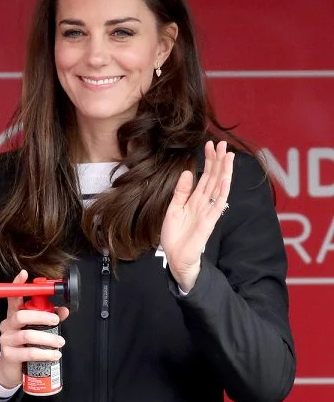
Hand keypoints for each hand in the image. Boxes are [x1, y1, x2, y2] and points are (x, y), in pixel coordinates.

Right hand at [0, 269, 68, 388]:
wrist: (12, 369)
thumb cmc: (25, 345)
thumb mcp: (36, 329)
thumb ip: (49, 318)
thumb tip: (64, 310)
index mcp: (14, 315)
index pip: (13, 296)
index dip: (18, 285)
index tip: (24, 274)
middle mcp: (8, 325)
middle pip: (22, 315)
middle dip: (42, 317)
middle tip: (56, 321)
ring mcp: (6, 339)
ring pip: (27, 335)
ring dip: (47, 339)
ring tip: (60, 342)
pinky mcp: (9, 355)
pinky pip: (29, 352)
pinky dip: (45, 353)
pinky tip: (54, 354)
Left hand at [160, 140, 233, 291]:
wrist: (175, 257)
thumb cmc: (175, 235)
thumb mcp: (174, 209)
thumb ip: (181, 192)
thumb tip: (187, 172)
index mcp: (195, 199)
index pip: (204, 176)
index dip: (208, 161)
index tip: (210, 145)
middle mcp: (204, 203)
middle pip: (213, 178)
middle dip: (218, 161)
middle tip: (222, 144)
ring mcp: (208, 212)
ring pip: (218, 188)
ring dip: (224, 172)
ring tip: (228, 156)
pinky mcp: (209, 222)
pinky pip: (218, 205)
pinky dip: (222, 192)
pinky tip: (225, 180)